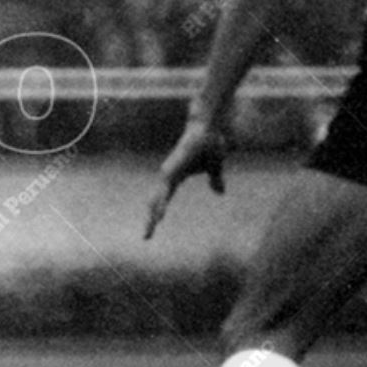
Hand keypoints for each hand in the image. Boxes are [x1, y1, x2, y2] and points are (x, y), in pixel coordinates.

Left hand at [144, 118, 226, 238]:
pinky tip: (159, 213)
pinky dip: (161, 201)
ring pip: (158, 197)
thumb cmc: (210, 144)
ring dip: (155, 214)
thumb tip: (220, 193)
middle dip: (151, 220)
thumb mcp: (214, 168)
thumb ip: (215, 180)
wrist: (210, 128)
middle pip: (157, 202)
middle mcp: (169, 176)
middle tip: (146, 237)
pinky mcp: (173, 168)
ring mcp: (169, 171)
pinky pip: (165, 189)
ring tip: (149, 230)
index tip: (153, 229)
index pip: (164, 200)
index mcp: (175, 178)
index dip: (159, 214)